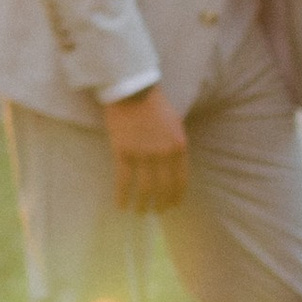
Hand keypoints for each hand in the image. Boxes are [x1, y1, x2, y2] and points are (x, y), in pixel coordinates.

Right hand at [104, 85, 188, 213]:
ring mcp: (143, 153)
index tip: (171, 206)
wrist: (132, 89)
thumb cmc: (154, 105)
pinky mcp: (123, 151)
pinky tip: (121, 206)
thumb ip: (176, 146)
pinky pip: (123, 180)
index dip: (176, 197)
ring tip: (140, 211)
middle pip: (163, 188)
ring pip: (144, 188)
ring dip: (143, 204)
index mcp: (179, 147)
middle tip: (155, 212)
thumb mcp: (175, 124)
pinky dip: (122, 196)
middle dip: (160, 204)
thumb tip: (175, 168)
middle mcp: (163, 153)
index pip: (181, 181)